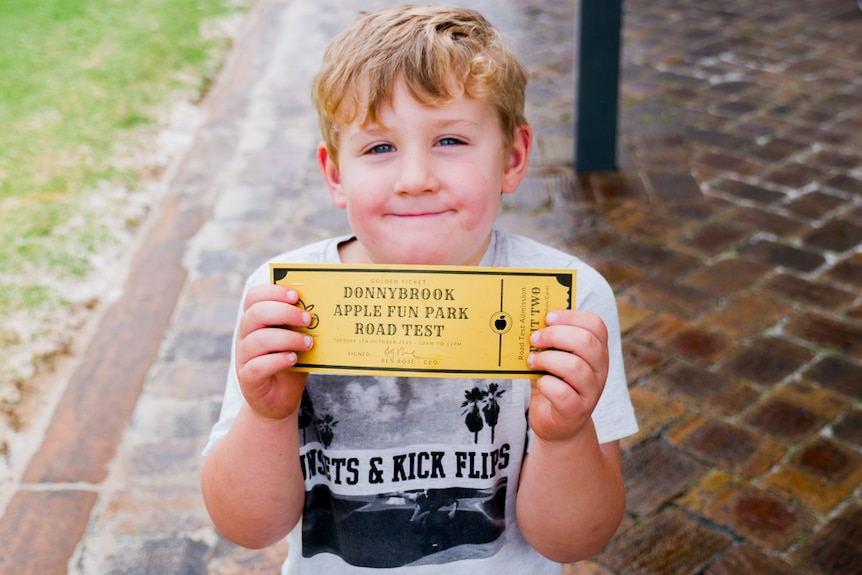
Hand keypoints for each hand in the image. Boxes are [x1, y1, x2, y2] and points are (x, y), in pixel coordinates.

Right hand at [235, 284, 312, 419]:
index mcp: (255, 319)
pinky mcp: (247, 377)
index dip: (273, 292)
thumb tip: (323, 305)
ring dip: (288, 338)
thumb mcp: (296, 338)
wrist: (280, 399)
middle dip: (285, 312)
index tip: (296, 295)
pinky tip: (293, 359)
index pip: (254, 296)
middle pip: (256, 314)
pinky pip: (258, 365)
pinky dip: (278, 360)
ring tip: (308, 343)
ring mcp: (244, 356)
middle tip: (308, 319)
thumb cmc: (290, 361)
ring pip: (259, 339)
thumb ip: (300, 324)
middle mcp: (245, 335)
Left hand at [527, 310, 608, 442]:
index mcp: (596, 351)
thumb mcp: (553, 359)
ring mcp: (591, 392)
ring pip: (575, 366)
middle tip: (535, 339)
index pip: (596, 325)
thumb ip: (548, 342)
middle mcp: (600, 370)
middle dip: (555, 335)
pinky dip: (545, 383)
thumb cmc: (553, 384)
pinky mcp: (576, 411)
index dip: (572, 316)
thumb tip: (527, 320)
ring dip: (547, 359)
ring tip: (532, 362)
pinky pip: (562, 392)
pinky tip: (538, 382)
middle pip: (586, 342)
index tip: (548, 317)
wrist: (557, 425)